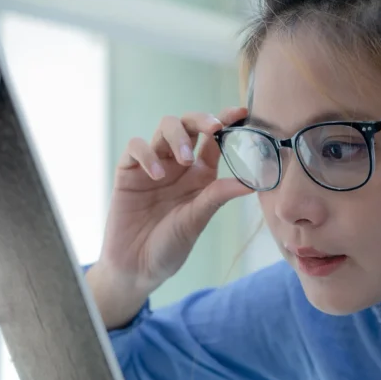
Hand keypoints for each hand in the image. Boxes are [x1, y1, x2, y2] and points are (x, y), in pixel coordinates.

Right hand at [96, 107, 251, 294]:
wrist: (137, 268)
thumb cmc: (170, 246)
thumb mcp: (198, 220)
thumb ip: (218, 196)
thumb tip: (251, 182)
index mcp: (200, 175)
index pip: (214, 141)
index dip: (226, 121)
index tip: (240, 112)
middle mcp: (178, 166)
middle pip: (188, 125)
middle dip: (201, 119)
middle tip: (213, 128)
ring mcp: (153, 165)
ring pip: (164, 128)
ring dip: (177, 137)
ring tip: (182, 160)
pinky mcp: (128, 172)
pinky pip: (136, 147)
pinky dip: (147, 153)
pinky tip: (156, 174)